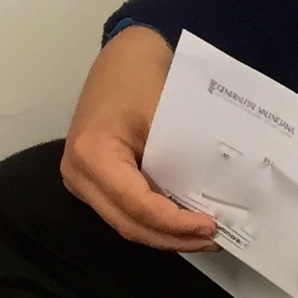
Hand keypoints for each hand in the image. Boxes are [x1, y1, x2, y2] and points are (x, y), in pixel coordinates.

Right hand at [61, 25, 218, 249]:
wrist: (124, 57)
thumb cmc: (143, 77)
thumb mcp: (167, 116)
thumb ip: (184, 161)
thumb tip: (220, 201)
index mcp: (91, 153)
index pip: (136, 205)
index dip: (175, 223)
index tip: (212, 225)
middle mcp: (77, 173)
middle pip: (128, 223)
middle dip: (173, 237)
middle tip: (216, 240)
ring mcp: (82, 179)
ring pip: (125, 222)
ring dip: (165, 234)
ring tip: (205, 237)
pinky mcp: (94, 180)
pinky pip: (124, 211)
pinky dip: (156, 221)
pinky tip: (185, 223)